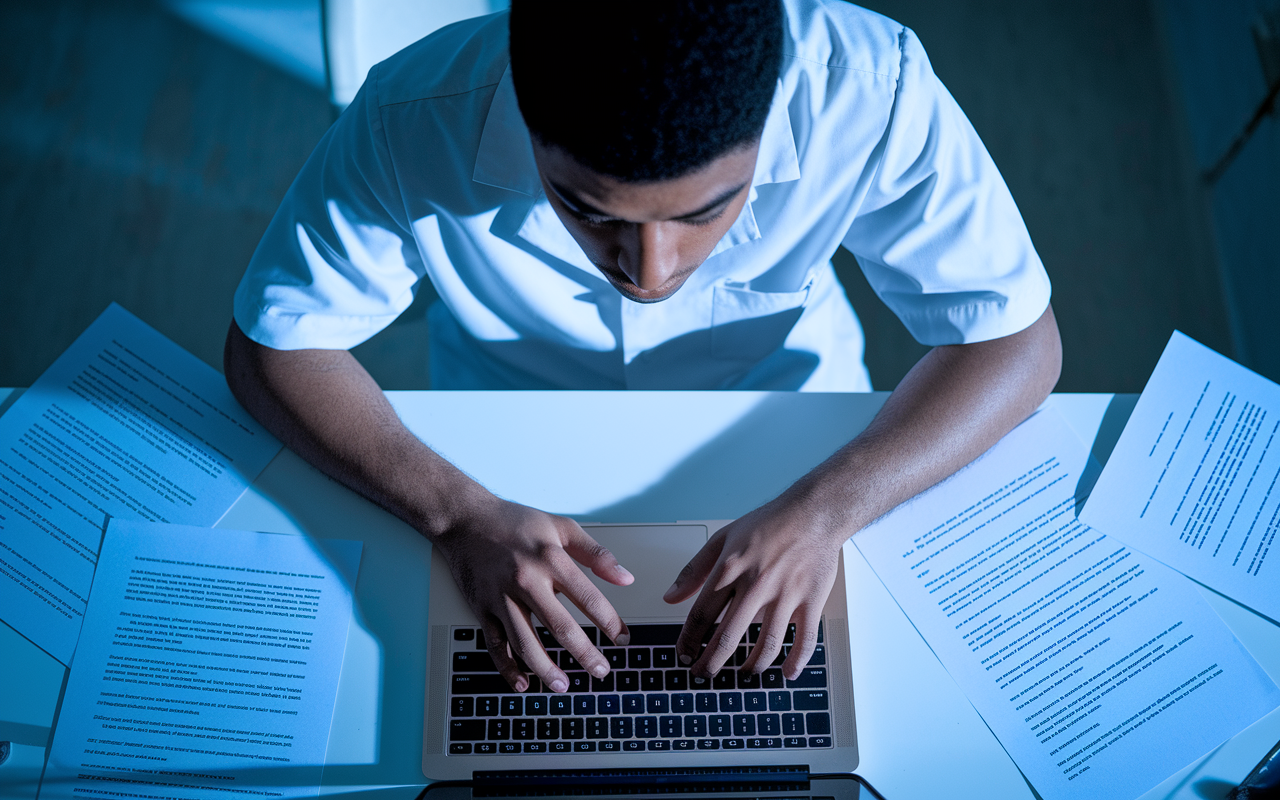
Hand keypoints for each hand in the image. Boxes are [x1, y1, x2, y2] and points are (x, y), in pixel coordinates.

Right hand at [434, 498, 632, 691]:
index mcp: (550, 559)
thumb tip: (626, 578)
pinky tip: (523, 684)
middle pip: (560, 627)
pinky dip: (508, 668)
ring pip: (526, 642)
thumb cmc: (515, 522)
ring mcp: (501, 597)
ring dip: (546, 669)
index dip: (609, 622)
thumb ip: (596, 553)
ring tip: (564, 686)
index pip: (588, 599)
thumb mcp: (561, 527)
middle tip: (602, 671)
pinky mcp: (482, 608)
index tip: (623, 639)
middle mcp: (526, 580)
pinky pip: (495, 644)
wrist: (465, 519)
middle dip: (585, 654)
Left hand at [664, 494, 846, 679]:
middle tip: (703, 675)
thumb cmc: (767, 524)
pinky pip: (805, 640)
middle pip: (727, 637)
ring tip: (742, 674)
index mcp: (730, 568)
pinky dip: (796, 662)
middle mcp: (756, 584)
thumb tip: (670, 597)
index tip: (684, 656)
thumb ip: (694, 569)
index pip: (701, 615)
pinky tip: (787, 673)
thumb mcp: (723, 538)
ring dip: (751, 667)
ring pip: (765, 645)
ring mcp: (785, 594)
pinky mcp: (811, 600)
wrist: (813, 513)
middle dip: (711, 664)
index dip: (688, 642)